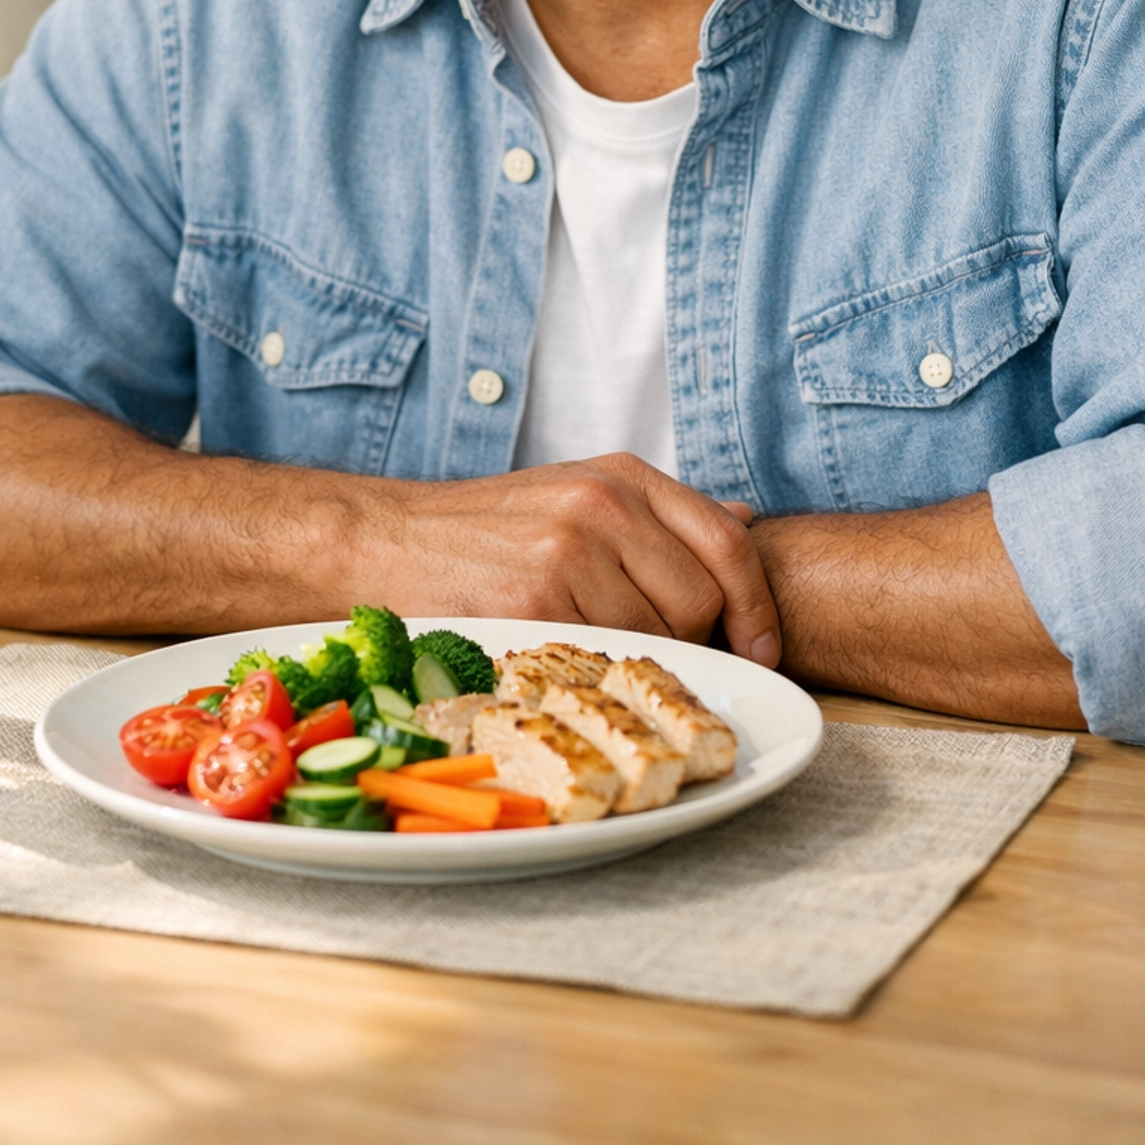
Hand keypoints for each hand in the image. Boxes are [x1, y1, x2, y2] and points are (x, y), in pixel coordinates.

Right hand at [380, 453, 781, 661]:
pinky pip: (603, 657)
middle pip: (702, 601)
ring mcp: (569, 551)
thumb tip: (745, 520)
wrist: (385, 540)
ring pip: (656, 637)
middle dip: (691, 640)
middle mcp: (602, 504)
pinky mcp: (535, 601)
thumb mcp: (578, 492)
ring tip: (584, 642)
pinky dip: (590, 669)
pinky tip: (556, 652)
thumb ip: (659, 513)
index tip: (760, 648)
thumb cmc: (487, 530)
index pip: (727, 544)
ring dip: (634, 658)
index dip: (756, 607)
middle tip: (646, 648)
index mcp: (621, 475)